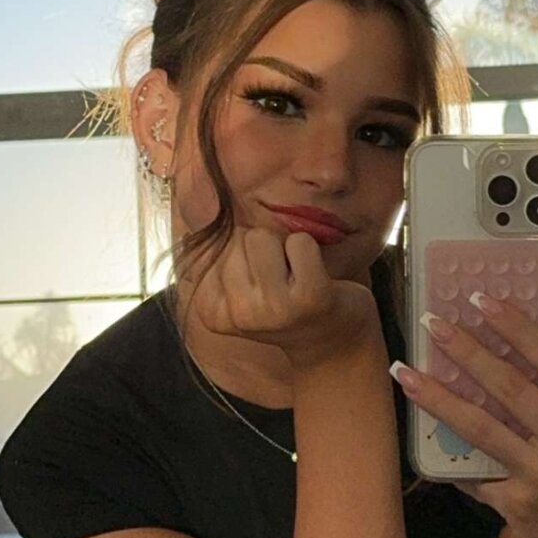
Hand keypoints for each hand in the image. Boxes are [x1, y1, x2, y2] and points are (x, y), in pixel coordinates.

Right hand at [191, 225, 380, 369]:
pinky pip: (300, 242)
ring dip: (285, 249)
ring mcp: (274, 308)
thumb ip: (218, 248)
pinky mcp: (309, 296)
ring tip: (297, 279)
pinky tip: (316, 279)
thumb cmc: (284, 304)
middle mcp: (239, 314)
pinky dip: (310, 251)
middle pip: (241, 238)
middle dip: (265, 250)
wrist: (335, 345)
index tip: (260, 286)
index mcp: (212, 311)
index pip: (218, 245)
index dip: (245, 255)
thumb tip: (202, 192)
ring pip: (264, 236)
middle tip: (283, 282)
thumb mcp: (239, 285)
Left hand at [391, 296, 537, 537]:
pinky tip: (424, 439)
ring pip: (480, 425)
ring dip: (436, 396)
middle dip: (466, 350)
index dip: (516, 327)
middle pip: (509, 387)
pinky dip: (451, 457)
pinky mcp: (518, 505)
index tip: (483, 300)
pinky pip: (475, 472)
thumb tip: (519, 356)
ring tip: (404, 371)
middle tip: (432, 323)